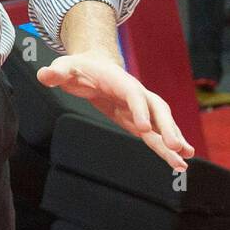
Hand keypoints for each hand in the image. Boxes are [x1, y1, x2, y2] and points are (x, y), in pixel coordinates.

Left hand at [37, 53, 194, 170]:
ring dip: (174, 140)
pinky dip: (165, 148)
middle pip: (157, 109)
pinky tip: (177, 163)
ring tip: (184, 159)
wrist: (92, 66)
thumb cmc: (77, 67)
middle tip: (175, 147)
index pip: (133, 94)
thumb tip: (44, 75)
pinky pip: (154, 135)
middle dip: (167, 127)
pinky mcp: (136, 120)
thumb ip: (56, 72)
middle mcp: (135, 94)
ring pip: (161, 124)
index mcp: (119, 80)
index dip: (139, 110)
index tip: (144, 127)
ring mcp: (139, 108)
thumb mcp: (63, 67)